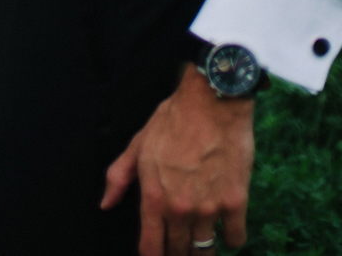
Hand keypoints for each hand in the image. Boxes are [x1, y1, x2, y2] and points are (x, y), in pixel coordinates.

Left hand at [102, 65, 253, 254]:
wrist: (211, 102)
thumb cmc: (172, 119)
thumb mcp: (139, 144)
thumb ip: (119, 176)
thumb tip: (105, 204)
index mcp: (153, 196)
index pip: (150, 247)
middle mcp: (179, 209)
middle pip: (178, 252)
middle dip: (177, 254)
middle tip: (179, 249)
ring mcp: (209, 208)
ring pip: (205, 251)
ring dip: (202, 252)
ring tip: (200, 247)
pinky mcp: (235, 202)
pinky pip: (236, 238)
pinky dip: (231, 239)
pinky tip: (226, 231)